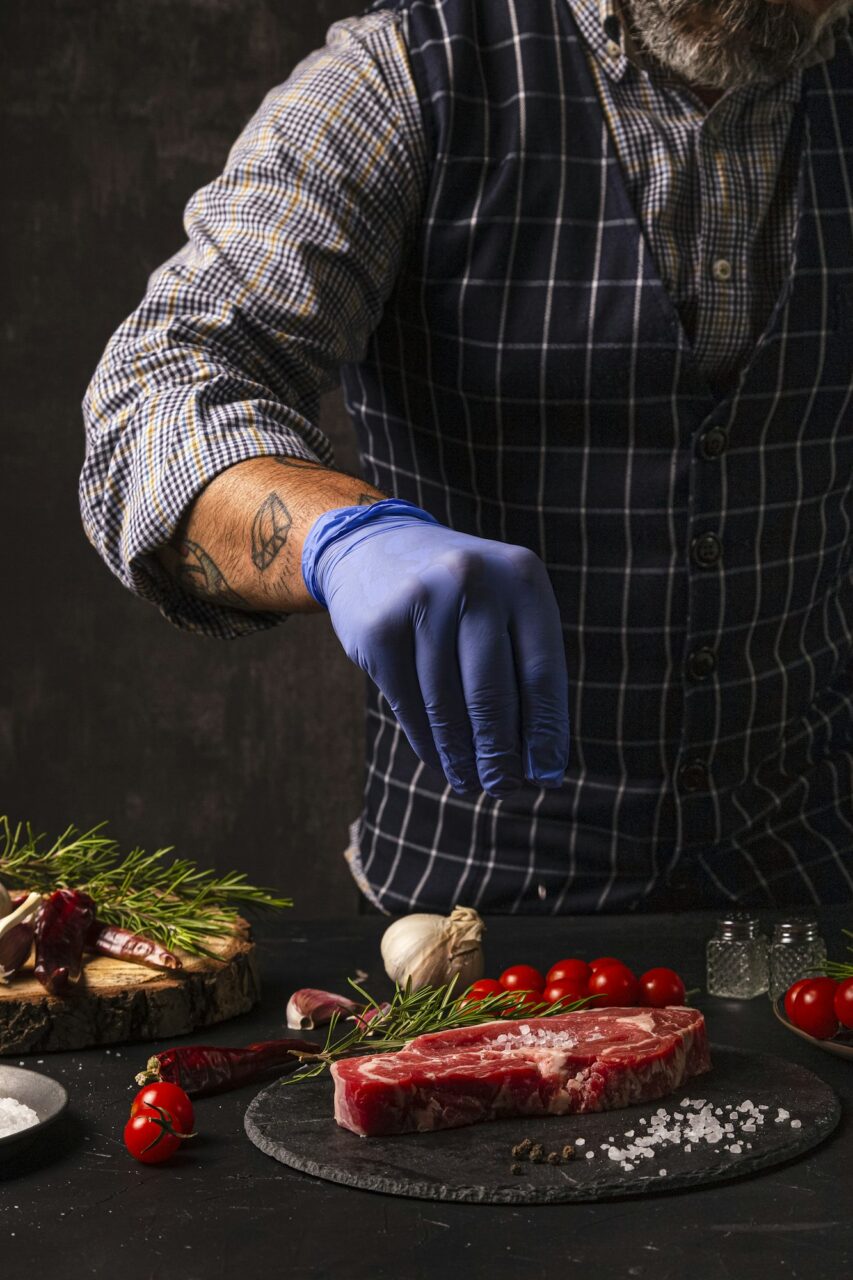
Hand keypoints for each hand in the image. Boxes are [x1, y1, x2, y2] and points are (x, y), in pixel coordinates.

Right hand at [303, 503, 568, 795]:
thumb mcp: (504, 607)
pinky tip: (440, 759)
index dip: (545, 732)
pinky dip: (427, 741)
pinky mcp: (380, 629)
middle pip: (492, 694)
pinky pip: (408, 703)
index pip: (542, 671)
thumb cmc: (460, 595)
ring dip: (461, 755)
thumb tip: (541, 764)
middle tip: (504, 789)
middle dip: (500, 754)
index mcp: (521, 576)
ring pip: (447, 705)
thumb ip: (526, 670)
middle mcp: (472, 582)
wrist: (375, 546)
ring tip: (471, 782)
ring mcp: (421, 602)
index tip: (547, 775)